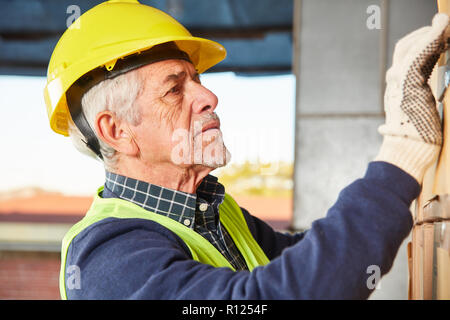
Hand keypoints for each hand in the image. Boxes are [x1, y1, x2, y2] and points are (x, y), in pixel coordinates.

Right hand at [375, 13, 449, 183]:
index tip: (439, 37)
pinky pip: (418, 57)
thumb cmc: (415, 141)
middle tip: (443, 26)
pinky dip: (429, 40)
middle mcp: (394, 85)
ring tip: (445, 23)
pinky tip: (440, 32)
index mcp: (397, 91)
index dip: (422, 44)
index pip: (406, 59)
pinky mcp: (408, 86)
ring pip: (412, 50)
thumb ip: (422, 98)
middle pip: (404, 50)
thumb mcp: (420, 115)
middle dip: (424, 35)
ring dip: (431, 33)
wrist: (407, 154)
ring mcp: (398, 84)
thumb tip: (430, 95)